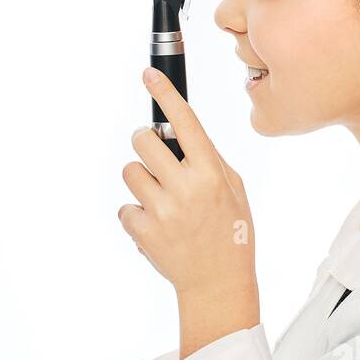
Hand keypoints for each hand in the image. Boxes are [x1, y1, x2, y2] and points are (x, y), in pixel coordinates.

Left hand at [118, 67, 258, 354]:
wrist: (219, 284)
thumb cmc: (231, 233)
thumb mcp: (234, 190)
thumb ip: (209, 161)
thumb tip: (182, 134)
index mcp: (211, 172)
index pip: (185, 122)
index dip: (164, 94)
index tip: (148, 75)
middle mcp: (186, 187)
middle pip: (143, 141)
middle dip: (146, 145)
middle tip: (157, 160)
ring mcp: (163, 210)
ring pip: (130, 172)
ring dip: (141, 182)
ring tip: (162, 202)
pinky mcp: (144, 231)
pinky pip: (125, 207)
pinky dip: (136, 215)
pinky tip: (157, 227)